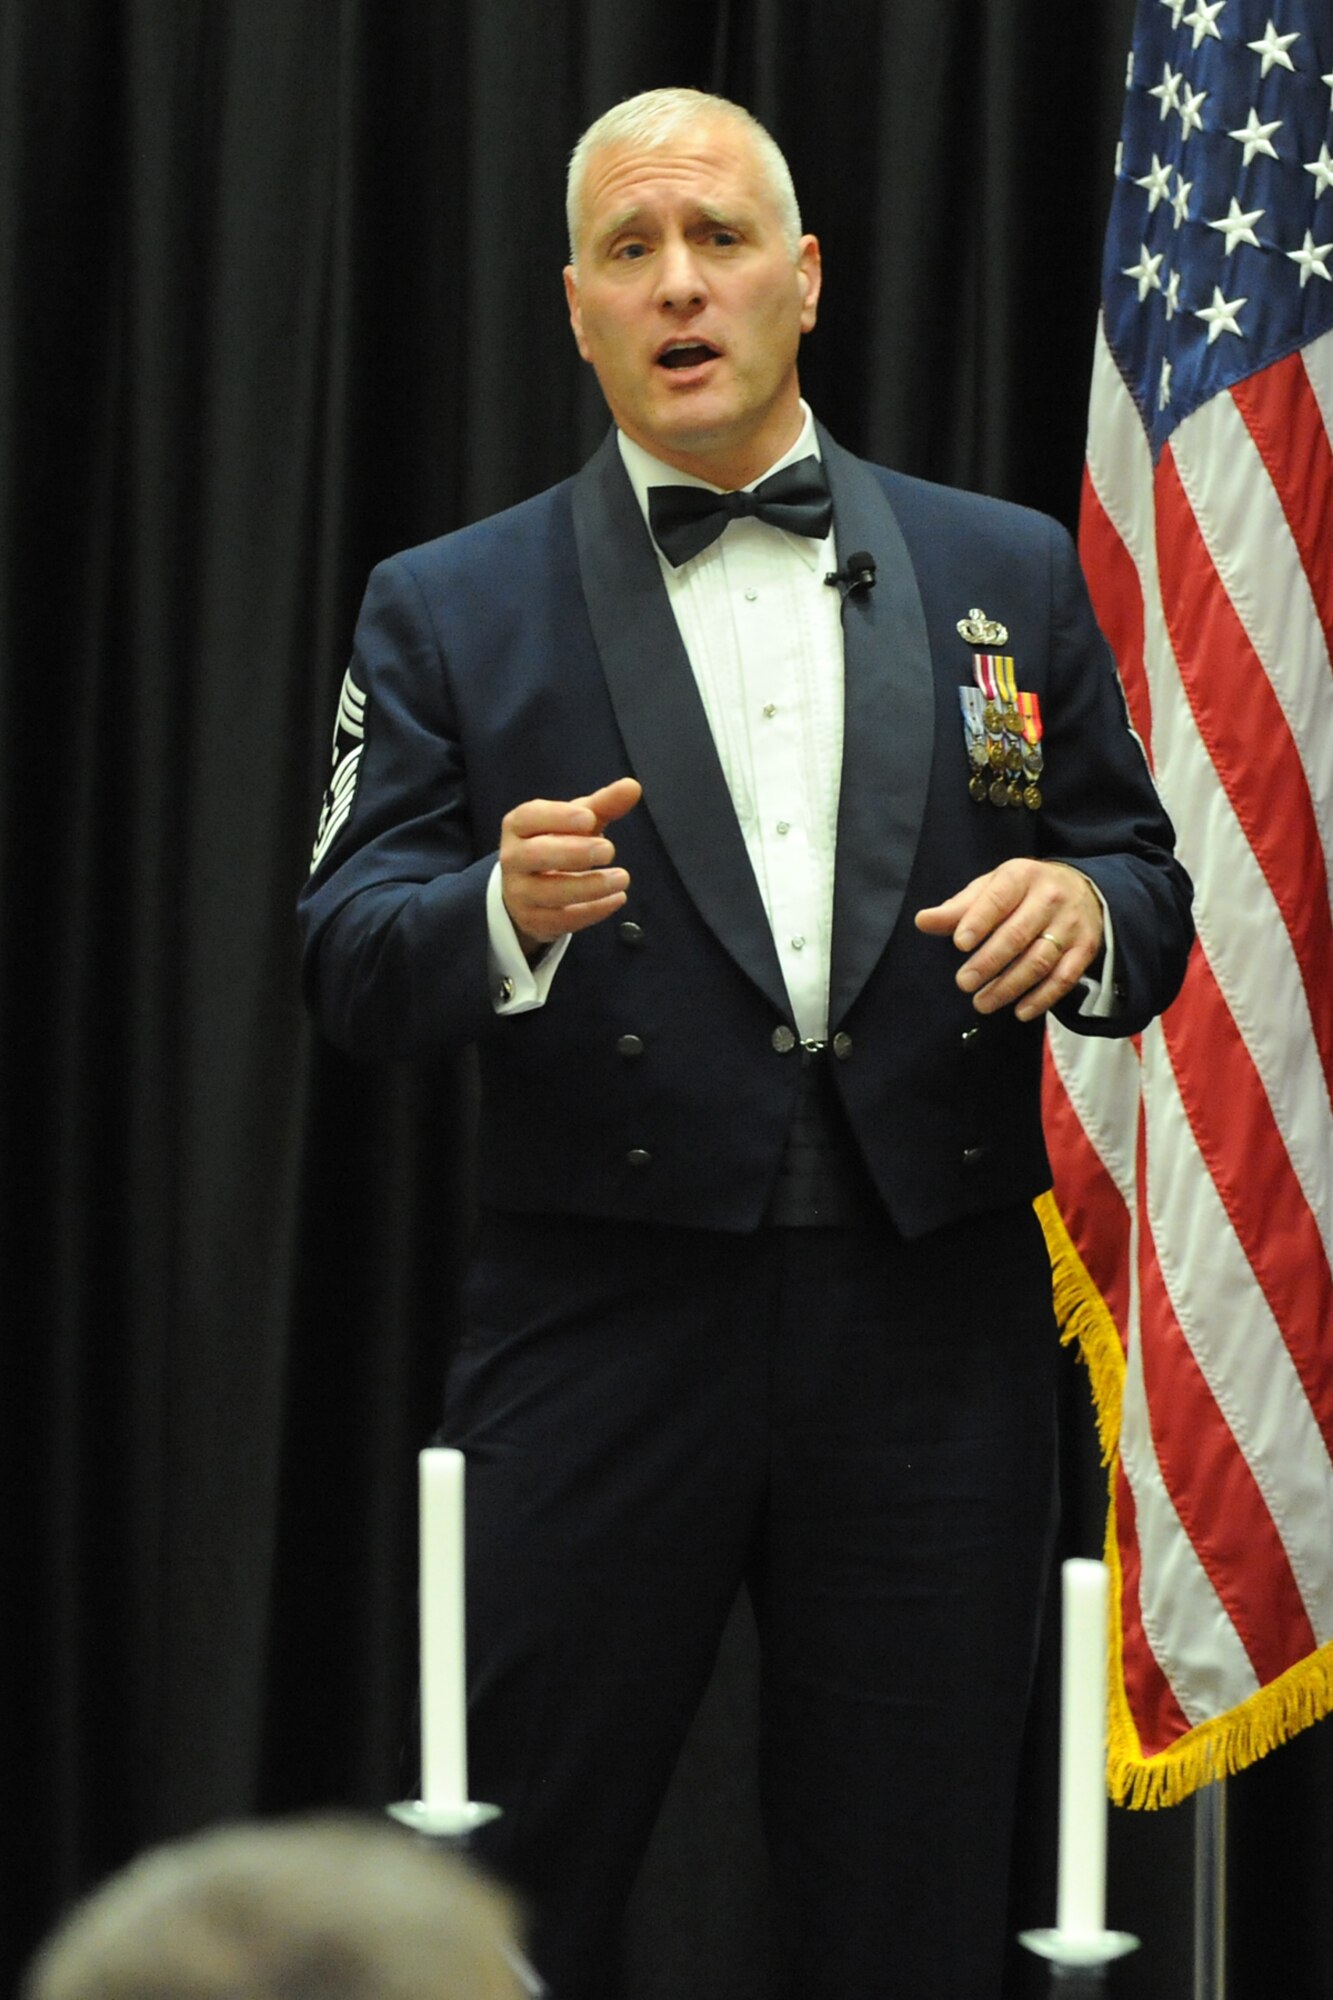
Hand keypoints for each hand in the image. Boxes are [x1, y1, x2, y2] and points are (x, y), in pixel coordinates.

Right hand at [499, 776, 641, 953]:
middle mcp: (513, 858)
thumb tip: (633, 786)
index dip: (558, 817)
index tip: (589, 818)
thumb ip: (603, 805)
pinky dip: (592, 911)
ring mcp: (520, 893)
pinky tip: (617, 899)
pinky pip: (562, 919)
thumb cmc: (557, 845)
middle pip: (535, 855)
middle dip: (573, 852)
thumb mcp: (577, 823)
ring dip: (589, 886)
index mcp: (519, 826)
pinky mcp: (534, 920)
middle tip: (609, 849)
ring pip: (549, 892)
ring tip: (622, 878)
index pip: (529, 817)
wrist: (529, 890)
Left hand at [914, 859, 1103, 1021]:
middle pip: (1018, 934)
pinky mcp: (1086, 948)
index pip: (998, 898)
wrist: (1081, 888)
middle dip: (989, 962)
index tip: (959, 944)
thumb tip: (922, 921)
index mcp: (1021, 876)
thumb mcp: (990, 889)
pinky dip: (1043, 998)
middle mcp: (1050, 898)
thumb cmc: (1021, 892)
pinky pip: (1065, 977)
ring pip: (1040, 960)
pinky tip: (1021, 1011)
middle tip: (963, 983)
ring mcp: (1071, 924)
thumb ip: (958, 908)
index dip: (979, 921)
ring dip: (1010, 986)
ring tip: (982, 1002)